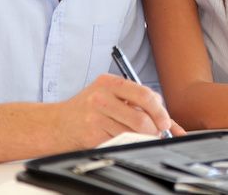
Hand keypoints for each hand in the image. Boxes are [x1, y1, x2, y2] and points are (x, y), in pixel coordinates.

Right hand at [56, 74, 184, 148]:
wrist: (57, 123)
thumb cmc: (88, 109)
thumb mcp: (109, 95)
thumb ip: (137, 101)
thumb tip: (169, 121)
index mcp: (109, 82)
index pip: (144, 95)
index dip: (160, 111)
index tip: (165, 123)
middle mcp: (101, 97)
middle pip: (140, 118)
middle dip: (154, 129)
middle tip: (156, 134)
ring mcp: (95, 116)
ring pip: (131, 133)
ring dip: (141, 139)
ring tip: (139, 137)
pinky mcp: (91, 135)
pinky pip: (119, 143)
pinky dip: (126, 144)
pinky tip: (122, 140)